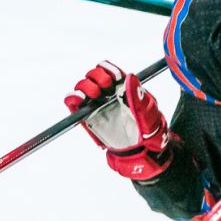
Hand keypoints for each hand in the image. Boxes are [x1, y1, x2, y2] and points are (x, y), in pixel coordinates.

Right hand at [65, 61, 172, 179]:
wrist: (141, 151)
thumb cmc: (148, 130)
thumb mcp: (148, 112)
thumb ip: (138, 96)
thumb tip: (130, 76)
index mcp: (123, 87)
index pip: (110, 70)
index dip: (110, 70)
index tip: (115, 78)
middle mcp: (107, 93)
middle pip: (94, 74)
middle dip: (98, 77)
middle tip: (106, 88)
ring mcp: (95, 104)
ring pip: (83, 85)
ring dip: (86, 85)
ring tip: (96, 95)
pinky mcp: (85, 116)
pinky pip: (72, 102)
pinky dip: (72, 97)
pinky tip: (80, 99)